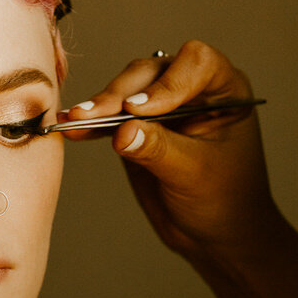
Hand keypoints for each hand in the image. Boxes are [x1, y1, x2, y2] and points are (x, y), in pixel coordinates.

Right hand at [66, 40, 282, 264]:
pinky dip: (93, 123)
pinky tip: (71, 128)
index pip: (196, 64)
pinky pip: (111, 116)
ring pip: (126, 89)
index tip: (139, 110)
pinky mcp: (137, 125)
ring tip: (74, 121)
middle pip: (151, 73)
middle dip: (120, 94)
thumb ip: (160, 149)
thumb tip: (123, 132)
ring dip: (100, 105)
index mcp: (225, 89)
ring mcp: (162, 104)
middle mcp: (193, 88)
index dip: (166, 82)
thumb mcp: (196, 174)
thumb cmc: (226, 201)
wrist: (215, 233)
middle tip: (94, 115)